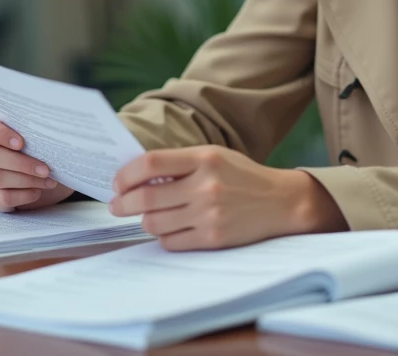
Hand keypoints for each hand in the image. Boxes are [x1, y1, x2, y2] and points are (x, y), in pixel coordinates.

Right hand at [0, 116, 74, 211]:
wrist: (43, 178)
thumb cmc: (39, 152)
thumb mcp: (37, 140)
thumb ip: (37, 134)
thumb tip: (56, 134)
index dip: (0, 134)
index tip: (21, 142)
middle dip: (22, 163)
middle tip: (46, 169)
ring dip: (27, 180)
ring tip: (49, 181)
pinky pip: (3, 197)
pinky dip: (24, 195)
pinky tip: (37, 192)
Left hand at [108, 145, 346, 250]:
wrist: (282, 202)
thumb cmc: (242, 176)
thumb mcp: (214, 156)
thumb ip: (179, 164)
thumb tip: (135, 177)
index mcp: (205, 158)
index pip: (151, 163)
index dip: (126, 174)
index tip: (117, 182)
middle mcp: (206, 186)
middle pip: (146, 197)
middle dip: (122, 203)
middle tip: (115, 205)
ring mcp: (209, 215)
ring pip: (154, 223)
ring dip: (143, 220)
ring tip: (146, 216)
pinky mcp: (213, 239)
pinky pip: (171, 242)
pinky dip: (163, 237)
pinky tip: (168, 229)